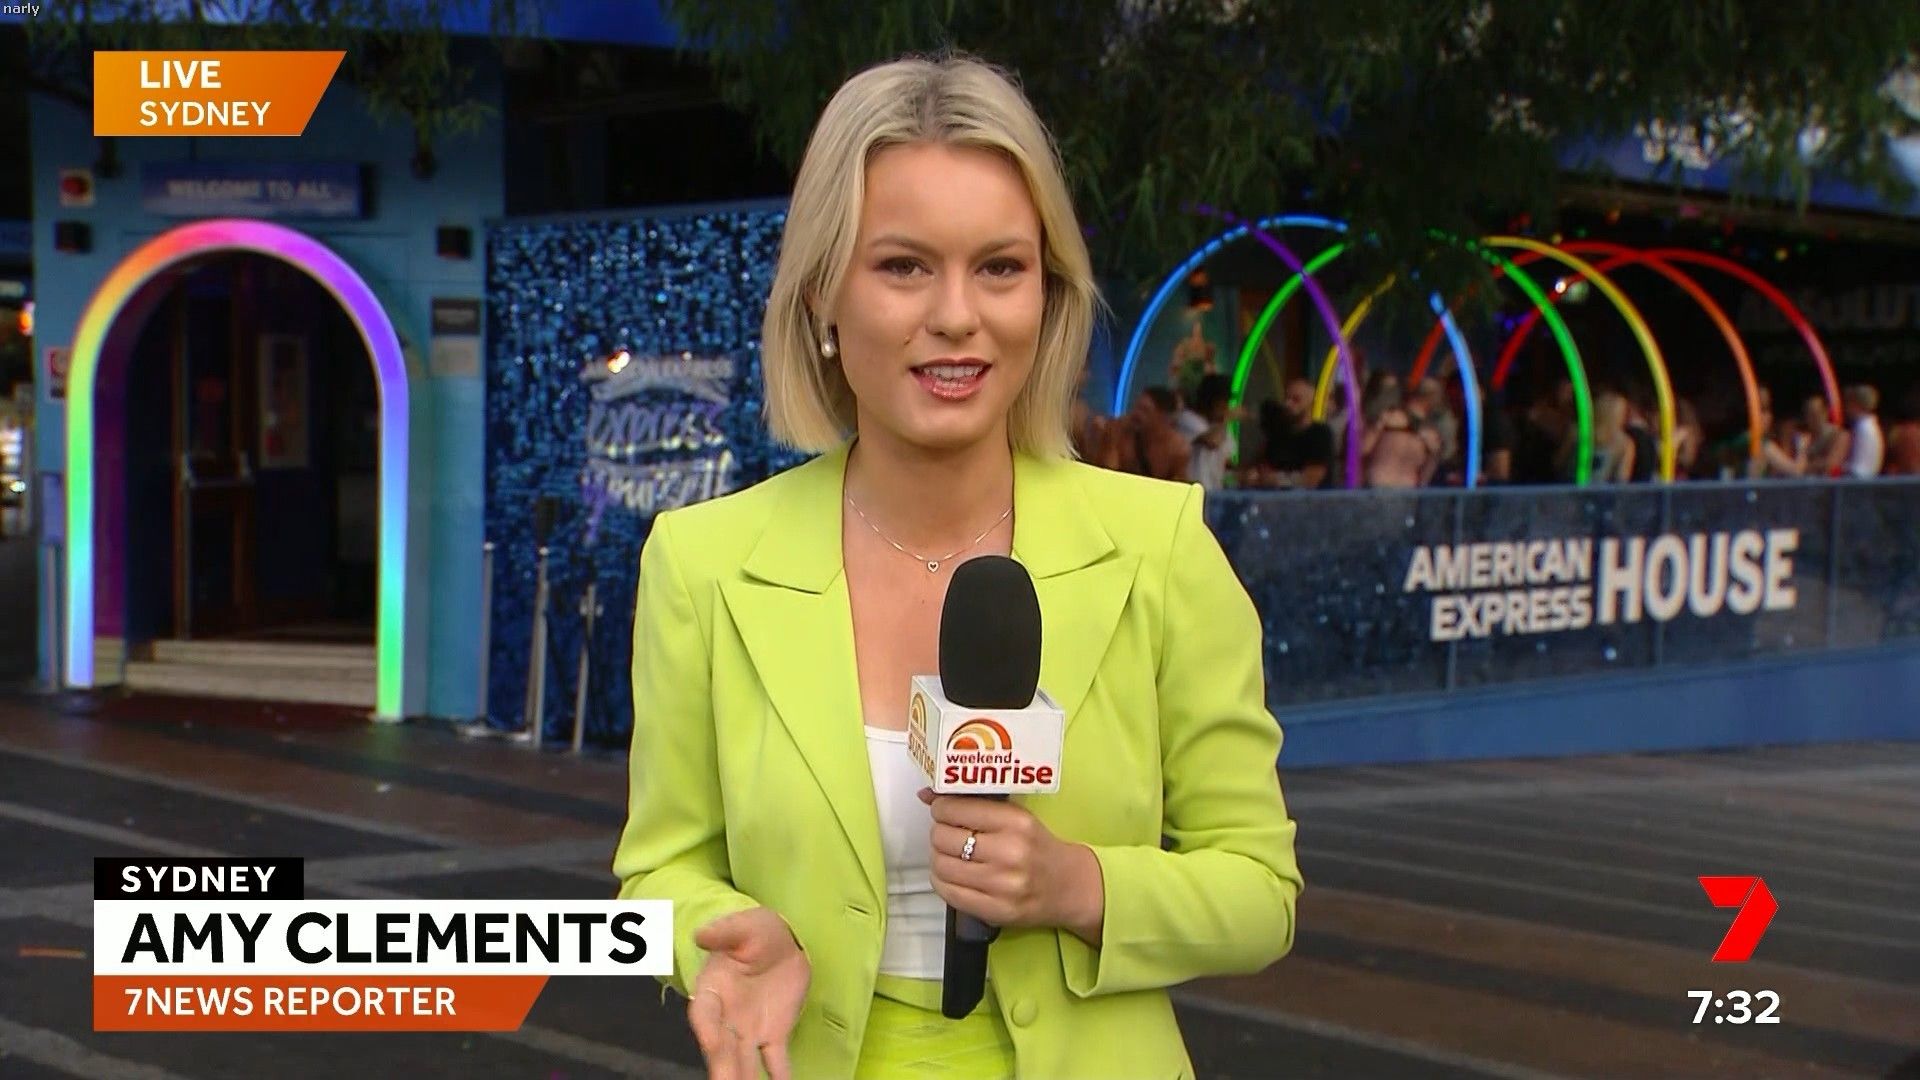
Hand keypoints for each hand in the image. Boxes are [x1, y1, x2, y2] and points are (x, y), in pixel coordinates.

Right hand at [687, 908, 809, 1079]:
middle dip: (723, 1068)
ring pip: (744, 1061)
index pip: (705, 1014)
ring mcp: (749, 1030)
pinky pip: (775, 1060)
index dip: (706, 1030)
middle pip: (722, 1048)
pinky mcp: (773, 1035)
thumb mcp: (744, 926)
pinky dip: (779, 1076)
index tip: (711, 1045)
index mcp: (713, 990)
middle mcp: (726, 1017)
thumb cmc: (756, 932)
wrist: (782, 942)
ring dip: (745, 1079)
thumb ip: (725, 931)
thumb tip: (702, 934)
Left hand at [918, 788, 1104, 944]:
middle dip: (939, 832)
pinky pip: (947, 892)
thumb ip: (974, 804)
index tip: (943, 810)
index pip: (954, 809)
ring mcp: (1001, 885)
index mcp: (1015, 822)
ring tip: (951, 854)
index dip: (941, 808)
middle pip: (943, 837)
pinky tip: (953, 874)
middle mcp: (1009, 852)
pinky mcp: (994, 910)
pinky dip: (942, 880)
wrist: (1069, 887)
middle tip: (949, 833)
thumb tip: (926, 793)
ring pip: (941, 865)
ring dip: (939, 857)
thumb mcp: (1016, 817)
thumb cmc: (1039, 848)